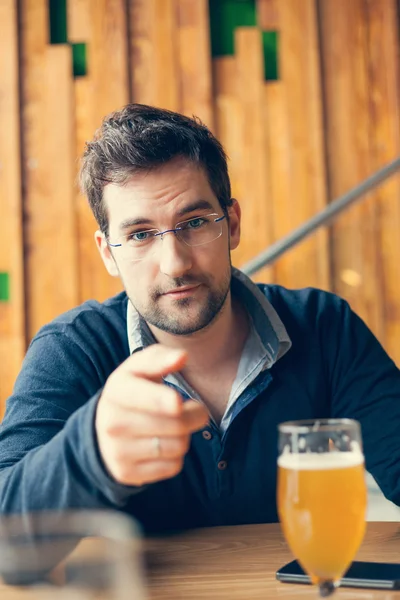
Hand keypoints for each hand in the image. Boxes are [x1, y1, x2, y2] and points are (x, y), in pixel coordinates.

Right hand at [95, 345, 208, 485]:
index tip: (177, 402)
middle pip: (175, 423)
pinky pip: (173, 466)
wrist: (102, 428)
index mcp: (117, 390)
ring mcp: (118, 451)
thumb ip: (160, 358)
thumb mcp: (139, 368)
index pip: (143, 397)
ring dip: (185, 435)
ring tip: (173, 426)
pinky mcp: (128, 473)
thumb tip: (182, 357)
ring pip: (177, 445)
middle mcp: (113, 422)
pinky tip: (163, 444)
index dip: (162, 401)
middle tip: (191, 408)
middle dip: (194, 414)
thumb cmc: (132, 390)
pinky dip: (176, 456)